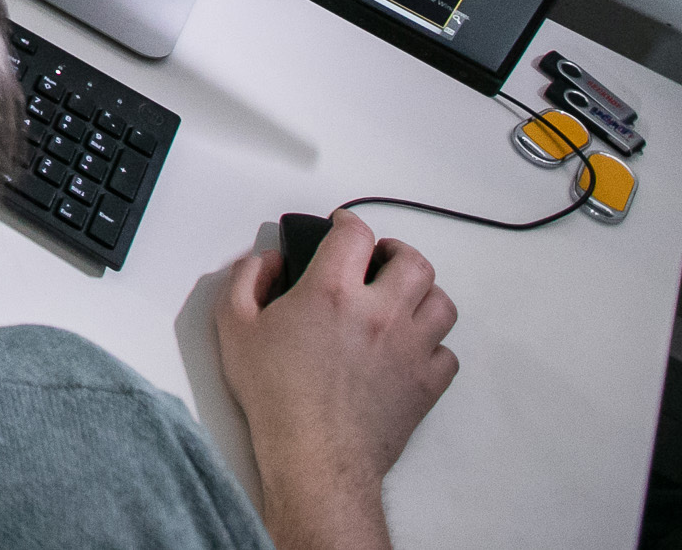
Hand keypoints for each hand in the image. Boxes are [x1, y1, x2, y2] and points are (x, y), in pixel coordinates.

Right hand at [216, 211, 458, 549]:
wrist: (315, 457)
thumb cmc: (276, 396)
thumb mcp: (234, 327)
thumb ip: (245, 279)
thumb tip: (267, 261)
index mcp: (331, 291)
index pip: (356, 234)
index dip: (348, 223)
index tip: (342, 228)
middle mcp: (379, 312)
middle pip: (413, 261)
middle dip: (396, 253)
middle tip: (378, 260)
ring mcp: (410, 348)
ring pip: (441, 303)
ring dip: (422, 296)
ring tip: (401, 301)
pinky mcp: (426, 384)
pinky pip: (447, 353)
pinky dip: (433, 346)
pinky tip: (409, 350)